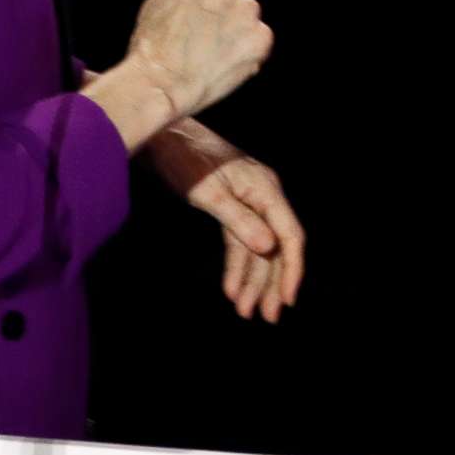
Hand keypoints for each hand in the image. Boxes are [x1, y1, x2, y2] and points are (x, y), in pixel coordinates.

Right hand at [126, 0, 273, 120]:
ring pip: (247, 13)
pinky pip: (260, 39)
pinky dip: (249, 51)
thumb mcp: (154, 6)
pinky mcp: (260, 37)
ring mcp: (245, 10)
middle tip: (205, 36)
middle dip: (221, 8)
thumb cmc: (151, 50)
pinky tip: (226, 63)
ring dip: (237, 28)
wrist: (162, 82)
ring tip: (214, 52)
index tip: (191, 16)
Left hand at [147, 119, 305, 322]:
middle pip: (276, 247)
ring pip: (257, 248)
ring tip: (246, 310)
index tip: (288, 299)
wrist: (163, 137)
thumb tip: (268, 247)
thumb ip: (239, 221)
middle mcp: (263, 196)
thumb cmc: (184, 159)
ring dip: (252, 280)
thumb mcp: (209, 194)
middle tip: (268, 317)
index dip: (291, 269)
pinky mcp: (231, 206)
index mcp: (266, 190)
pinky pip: (239, 242)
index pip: (290, 236)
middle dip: (272, 283)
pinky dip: (236, 265)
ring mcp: (248, 201)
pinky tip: (231, 288)